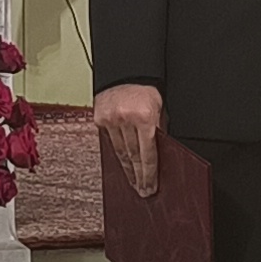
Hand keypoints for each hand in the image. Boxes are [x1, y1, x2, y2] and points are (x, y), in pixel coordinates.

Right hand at [94, 81, 162, 199]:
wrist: (127, 70)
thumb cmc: (147, 89)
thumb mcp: (160, 109)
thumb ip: (159, 130)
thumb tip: (159, 154)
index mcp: (145, 117)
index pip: (148, 153)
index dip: (149, 173)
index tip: (151, 187)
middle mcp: (127, 118)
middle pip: (133, 156)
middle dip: (139, 176)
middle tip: (143, 191)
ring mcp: (111, 118)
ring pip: (120, 151)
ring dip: (127, 169)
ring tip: (133, 182)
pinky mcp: (100, 118)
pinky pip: (109, 141)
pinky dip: (116, 152)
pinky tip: (121, 163)